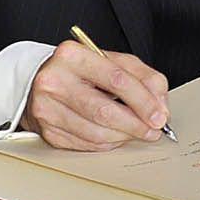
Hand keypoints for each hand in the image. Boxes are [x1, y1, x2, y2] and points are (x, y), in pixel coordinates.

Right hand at [21, 41, 172, 150]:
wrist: (39, 81)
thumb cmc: (80, 70)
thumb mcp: (111, 61)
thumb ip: (141, 76)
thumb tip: (160, 104)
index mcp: (73, 55)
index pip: (116, 79)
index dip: (143, 100)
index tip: (159, 114)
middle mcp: (55, 81)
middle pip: (104, 110)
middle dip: (135, 124)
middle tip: (153, 130)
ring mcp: (47, 109)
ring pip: (96, 132)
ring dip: (124, 136)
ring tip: (137, 132)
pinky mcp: (48, 131)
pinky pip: (86, 144)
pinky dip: (107, 143)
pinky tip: (116, 136)